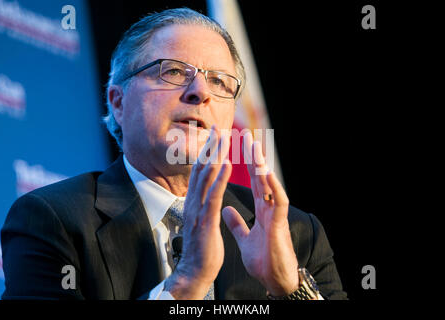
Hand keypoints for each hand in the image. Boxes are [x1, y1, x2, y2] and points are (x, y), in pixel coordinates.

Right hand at [165, 126, 231, 298]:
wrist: (195, 271)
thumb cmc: (201, 247)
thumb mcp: (201, 221)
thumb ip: (203, 205)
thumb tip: (205, 194)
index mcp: (193, 201)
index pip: (200, 172)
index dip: (207, 153)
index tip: (215, 136)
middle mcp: (192, 201)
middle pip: (201, 168)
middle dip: (210, 147)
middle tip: (218, 127)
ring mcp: (197, 210)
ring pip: (206, 177)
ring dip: (215, 156)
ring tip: (223, 138)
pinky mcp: (205, 220)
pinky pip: (213, 195)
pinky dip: (220, 178)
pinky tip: (227, 164)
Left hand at [222, 132, 298, 295]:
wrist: (274, 281)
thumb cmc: (263, 260)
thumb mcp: (245, 238)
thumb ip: (237, 223)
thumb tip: (225, 209)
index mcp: (261, 210)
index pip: (251, 182)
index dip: (244, 165)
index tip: (237, 149)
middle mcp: (269, 208)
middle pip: (260, 178)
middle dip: (253, 157)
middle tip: (246, 136)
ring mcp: (275, 215)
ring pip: (270, 185)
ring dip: (263, 166)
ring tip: (255, 147)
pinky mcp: (280, 224)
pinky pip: (279, 202)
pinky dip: (274, 187)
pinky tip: (267, 173)